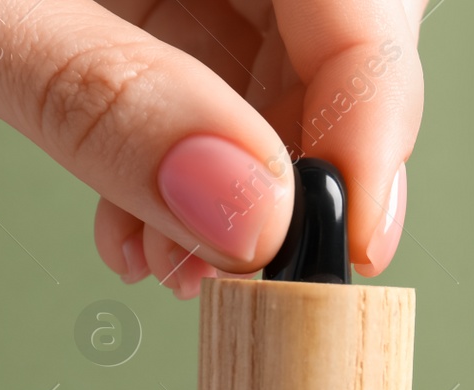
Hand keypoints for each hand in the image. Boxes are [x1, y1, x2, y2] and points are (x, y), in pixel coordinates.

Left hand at [0, 0, 424, 296]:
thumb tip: (242, 211)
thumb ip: (100, 98)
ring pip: (284, 76)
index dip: (373, 116)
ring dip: (243, 196)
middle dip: (304, 169)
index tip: (350, 235)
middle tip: (261, 267)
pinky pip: (212, 86)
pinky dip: (188, 176)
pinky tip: (142, 229)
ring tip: (176, 266)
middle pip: (339, 37)